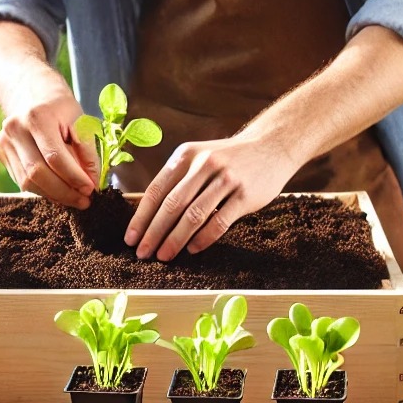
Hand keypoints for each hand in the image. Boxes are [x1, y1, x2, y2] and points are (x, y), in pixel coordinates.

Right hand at [0, 69, 99, 207]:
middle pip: (38, 173)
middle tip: (84, 201)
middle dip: (64, 192)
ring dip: (54, 195)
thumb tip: (93, 184)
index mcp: (37, 116)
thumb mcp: (81, 121)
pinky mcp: (1, 152)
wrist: (31, 91)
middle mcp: (15, 128)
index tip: (91, 189)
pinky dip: (42, 190)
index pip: (55, 156)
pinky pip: (21, 180)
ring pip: (28, 181)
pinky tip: (58, 191)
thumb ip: (88, 152)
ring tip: (74, 198)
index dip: (74, 177)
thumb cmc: (61, 108)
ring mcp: (4, 141)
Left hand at [124, 134, 302, 260]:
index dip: (141, 217)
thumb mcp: (199, 158)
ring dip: (175, 239)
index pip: (156, 190)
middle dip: (154, 233)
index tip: (131, 239)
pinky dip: (203, 238)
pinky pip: (220, 221)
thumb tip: (150, 216)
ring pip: (194, 215)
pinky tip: (193, 249)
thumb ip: (178, 180)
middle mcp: (204, 164)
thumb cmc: (228, 158)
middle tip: (143, 253)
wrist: (271, 146)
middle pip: (172, 205)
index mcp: (186, 155)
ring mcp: (226, 179)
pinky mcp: (245, 194)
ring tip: (164, 256)